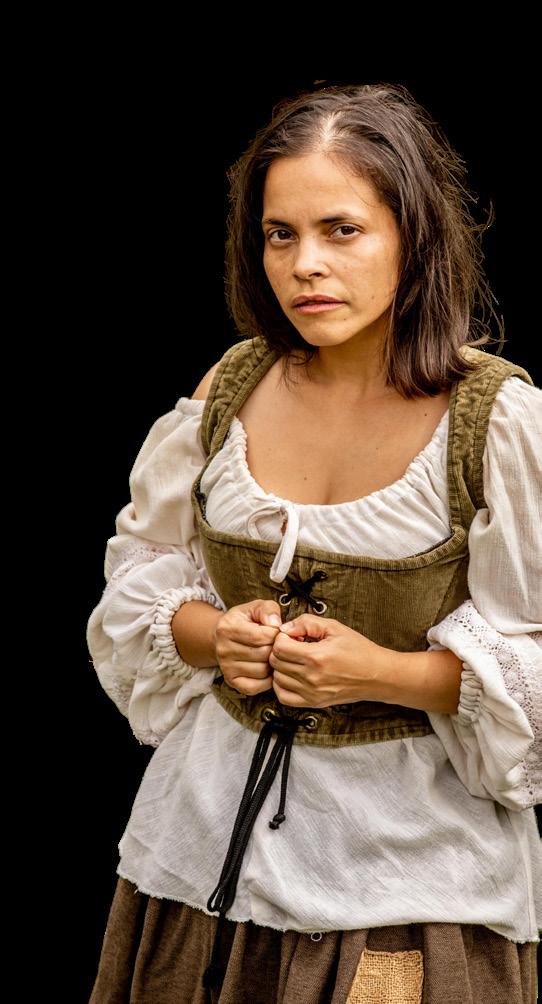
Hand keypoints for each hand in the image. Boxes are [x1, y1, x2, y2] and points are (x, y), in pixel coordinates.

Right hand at [214, 599, 281, 695]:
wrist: (224, 637)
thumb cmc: (245, 621)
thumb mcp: (255, 607)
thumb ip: (268, 609)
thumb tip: (276, 624)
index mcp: (227, 629)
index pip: (260, 636)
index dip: (276, 634)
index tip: (278, 632)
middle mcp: (223, 650)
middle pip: (263, 654)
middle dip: (275, 648)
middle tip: (276, 644)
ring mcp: (226, 668)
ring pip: (262, 671)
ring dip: (273, 663)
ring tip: (272, 654)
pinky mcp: (232, 682)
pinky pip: (258, 686)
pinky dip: (268, 679)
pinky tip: (268, 667)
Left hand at [269, 614, 383, 707]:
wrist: (376, 675)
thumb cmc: (358, 650)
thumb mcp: (335, 627)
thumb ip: (307, 622)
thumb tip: (286, 628)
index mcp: (317, 656)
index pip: (279, 647)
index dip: (282, 637)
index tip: (293, 636)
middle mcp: (312, 677)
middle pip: (276, 662)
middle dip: (280, 650)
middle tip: (294, 646)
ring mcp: (312, 693)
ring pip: (277, 679)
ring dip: (281, 667)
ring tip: (295, 660)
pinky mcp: (314, 702)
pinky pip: (284, 697)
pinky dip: (282, 685)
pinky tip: (291, 676)